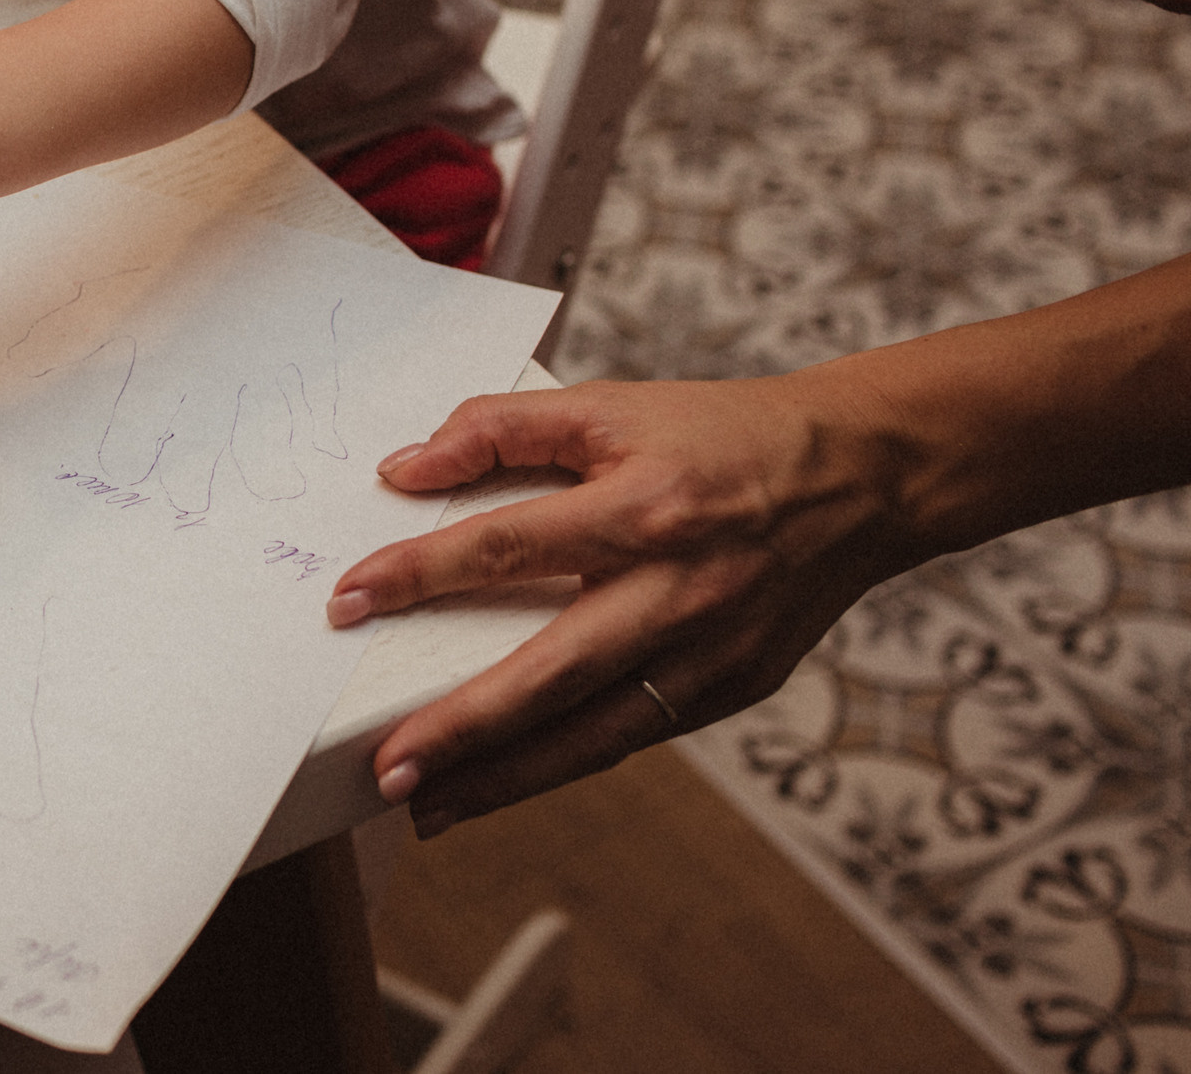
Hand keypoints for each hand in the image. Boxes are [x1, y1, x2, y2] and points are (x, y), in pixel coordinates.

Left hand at [324, 376, 918, 835]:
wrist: (862, 475)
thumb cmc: (723, 436)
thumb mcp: (611, 404)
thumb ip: (500, 429)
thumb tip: (405, 468)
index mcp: (645, 506)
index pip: (508, 543)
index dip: (422, 572)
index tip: (348, 601)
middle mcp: (678, 590)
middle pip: (551, 671)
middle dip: (463, 727)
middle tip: (386, 765)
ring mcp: (711, 653)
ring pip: (592, 734)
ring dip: (504, 778)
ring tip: (426, 805)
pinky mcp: (731, 689)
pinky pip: (630, 736)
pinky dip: (564, 764)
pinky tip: (504, 781)